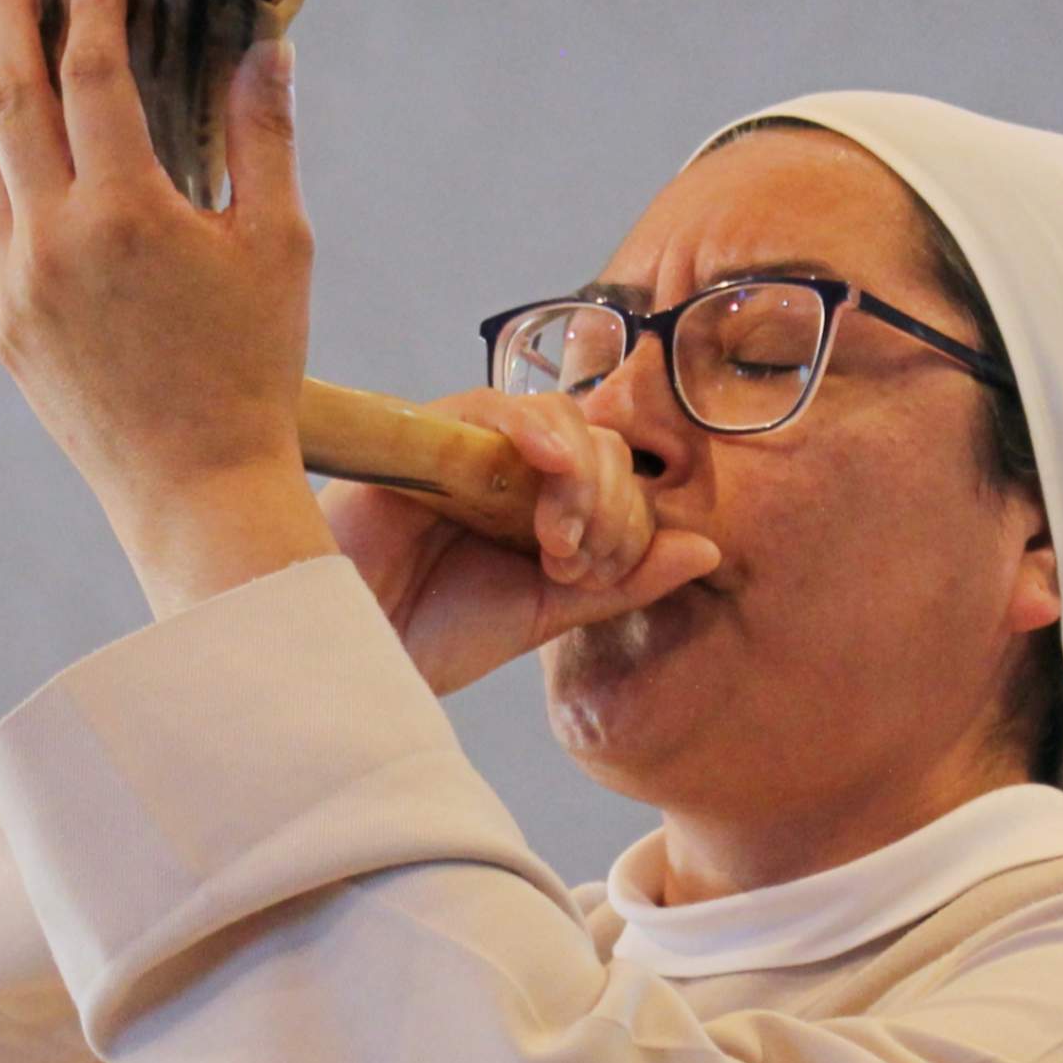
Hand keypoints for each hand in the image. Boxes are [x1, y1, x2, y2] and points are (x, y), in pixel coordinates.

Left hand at [0, 0, 330, 610]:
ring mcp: (12, 282)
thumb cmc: (254, 367)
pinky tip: (7, 140)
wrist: (196, 489)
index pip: (91, 74)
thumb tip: (264, 45)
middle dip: (4, 12)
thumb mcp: (280, 247)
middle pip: (6, 94)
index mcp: (127, 214)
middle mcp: (52, 240)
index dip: (89, 5)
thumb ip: (265, 137)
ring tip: (4, 36)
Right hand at [322, 390, 719, 694]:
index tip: (593, 579)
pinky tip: (549, 465)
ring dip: (579, 476)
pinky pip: (495, 403)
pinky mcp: (426, 434)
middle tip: (572, 565)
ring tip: (556, 543)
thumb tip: (709, 548)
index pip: (615, 480)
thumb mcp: (545, 614)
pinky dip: (534, 427)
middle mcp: (508, 469)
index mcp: (539, 507)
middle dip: (607, 504)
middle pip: (596, 443)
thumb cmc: (434, 640)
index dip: (627, 520)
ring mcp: (469, 447)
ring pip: (557, 418)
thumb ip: (623, 581)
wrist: (353, 660)